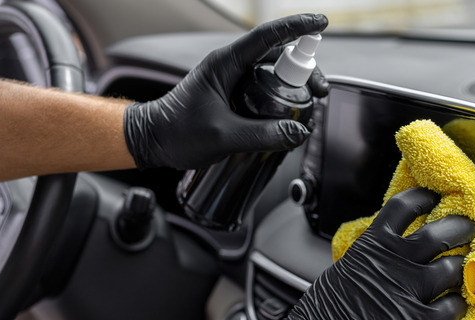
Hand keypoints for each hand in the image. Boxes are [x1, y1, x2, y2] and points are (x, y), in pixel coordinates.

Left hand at [124, 14, 328, 169]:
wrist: (154, 141)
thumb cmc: (178, 133)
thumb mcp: (222, 136)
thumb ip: (262, 135)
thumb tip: (298, 132)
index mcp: (224, 63)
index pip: (266, 36)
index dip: (296, 28)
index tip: (320, 23)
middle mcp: (230, 66)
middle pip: (277, 56)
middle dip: (304, 69)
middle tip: (319, 92)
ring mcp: (233, 79)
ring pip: (273, 73)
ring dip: (294, 85)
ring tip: (308, 106)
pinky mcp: (234, 94)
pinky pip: (264, 88)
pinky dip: (281, 97)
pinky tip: (290, 113)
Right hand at [277, 188, 474, 319]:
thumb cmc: (324, 312)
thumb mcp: (346, 267)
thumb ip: (373, 254)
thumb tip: (390, 249)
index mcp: (373, 245)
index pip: (406, 206)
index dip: (426, 197)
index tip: (437, 197)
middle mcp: (396, 262)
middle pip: (441, 232)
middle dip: (461, 227)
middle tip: (470, 228)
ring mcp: (410, 291)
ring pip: (454, 268)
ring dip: (463, 268)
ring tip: (466, 270)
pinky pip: (454, 306)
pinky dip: (459, 304)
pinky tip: (455, 305)